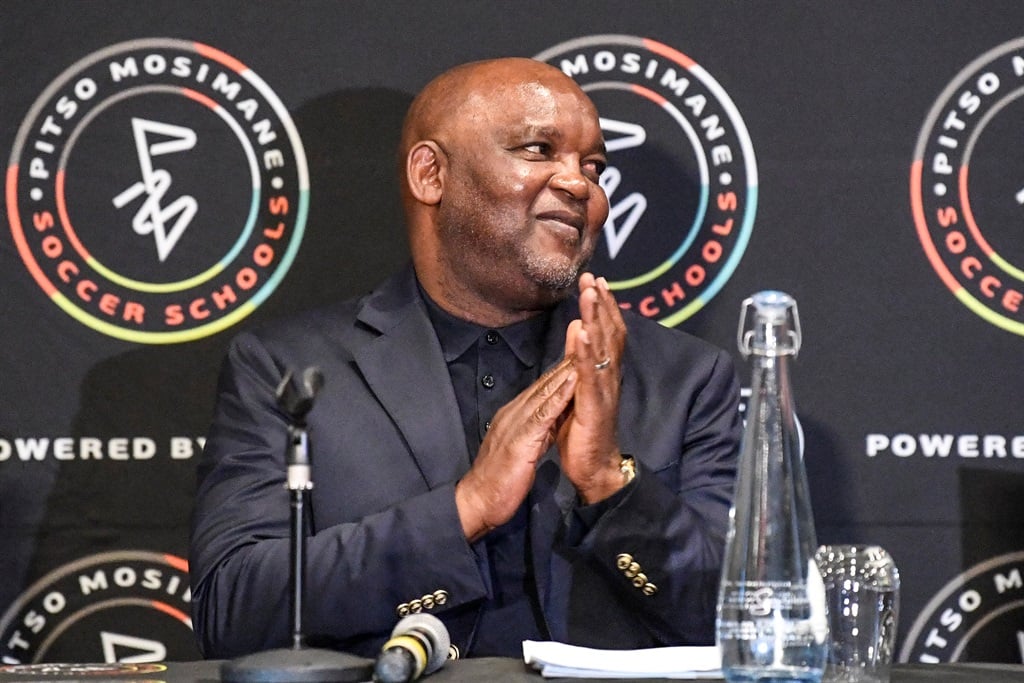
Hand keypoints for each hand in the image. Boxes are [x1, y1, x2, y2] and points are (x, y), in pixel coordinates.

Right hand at [455, 357, 577, 541]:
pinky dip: (559, 396)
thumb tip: (550, 422)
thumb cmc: (499, 480)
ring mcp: (516, 424)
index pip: (542, 388)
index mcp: (516, 415)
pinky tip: (573, 382)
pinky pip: (542, 413)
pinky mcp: (519, 439)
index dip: (562, 371)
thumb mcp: (522, 449)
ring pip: (545, 391)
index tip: (583, 355)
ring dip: (565, 371)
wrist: (478, 501)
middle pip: (545, 383)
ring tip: (585, 351)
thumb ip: (535, 432)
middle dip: (567, 362)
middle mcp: (515, 412)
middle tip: (589, 340)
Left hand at [558, 273, 627, 503]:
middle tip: (592, 276)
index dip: (604, 305)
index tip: (596, 280)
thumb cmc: (584, 432)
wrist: (594, 469)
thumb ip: (580, 361)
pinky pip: (589, 374)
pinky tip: (579, 331)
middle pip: (608, 332)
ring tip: (589, 293)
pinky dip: (584, 351)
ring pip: (601, 347)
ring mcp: (603, 390)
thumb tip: (577, 329)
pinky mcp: (594, 406)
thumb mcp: (579, 390)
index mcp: (604, 373)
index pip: (608, 332)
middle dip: (600, 303)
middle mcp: (608, 377)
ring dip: (595, 318)